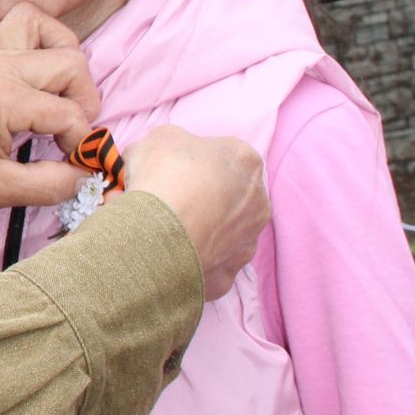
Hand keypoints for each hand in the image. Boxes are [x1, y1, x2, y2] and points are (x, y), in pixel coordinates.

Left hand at [0, 3, 99, 228]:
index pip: (69, 112)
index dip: (83, 142)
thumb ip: (49, 184)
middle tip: (71, 132)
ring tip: (59, 91)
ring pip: (38, 22)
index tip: (76, 164)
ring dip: (59, 52)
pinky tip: (27, 71)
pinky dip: (23, 36)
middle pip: (68, 59)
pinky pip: (1, 21)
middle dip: (82, 97)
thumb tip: (85, 174)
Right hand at [123, 126, 269, 299]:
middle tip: (162, 200)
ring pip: (218, 233)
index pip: (221, 156)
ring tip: (157, 231)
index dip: (190, 161)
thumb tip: (161, 157)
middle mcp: (258, 201)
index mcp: (245, 160)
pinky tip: (163, 256)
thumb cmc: (162, 178)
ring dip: (194, 230)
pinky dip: (186, 261)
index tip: (167, 170)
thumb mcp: (158, 138)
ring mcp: (247, 242)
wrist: (158, 236)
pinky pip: (205, 265)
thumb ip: (170, 143)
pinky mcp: (229, 276)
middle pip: (224, 196)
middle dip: (196, 197)